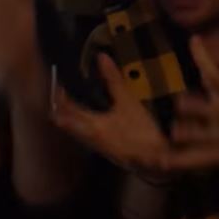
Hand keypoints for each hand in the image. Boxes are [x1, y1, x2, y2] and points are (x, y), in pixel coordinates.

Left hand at [52, 53, 170, 179]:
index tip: (57, 82)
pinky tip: (94, 116)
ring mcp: (100, 147)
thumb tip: (101, 57)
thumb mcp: (129, 102)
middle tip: (63, 90)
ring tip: (75, 100)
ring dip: (72, 117)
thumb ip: (114, 80)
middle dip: (61, 108)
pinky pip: (88, 135)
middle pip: (66, 124)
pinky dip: (84, 123)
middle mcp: (91, 139)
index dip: (57, 97)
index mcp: (92, 126)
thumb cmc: (144, 131)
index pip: (64, 112)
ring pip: (77, 131)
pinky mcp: (109, 150)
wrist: (161, 161)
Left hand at [167, 37, 218, 176]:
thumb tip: (193, 38)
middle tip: (177, 104)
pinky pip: (191, 158)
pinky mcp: (217, 158)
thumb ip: (209, 71)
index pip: (216, 76)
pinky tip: (161, 160)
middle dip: (187, 106)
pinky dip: (176, 160)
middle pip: (203, 107)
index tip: (193, 40)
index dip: (204, 59)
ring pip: (193, 133)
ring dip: (180, 132)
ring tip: (172, 131)